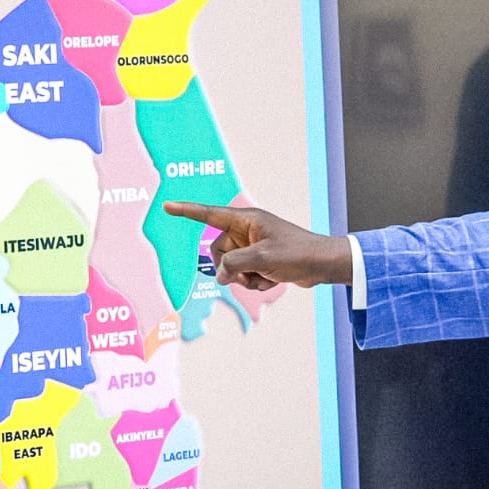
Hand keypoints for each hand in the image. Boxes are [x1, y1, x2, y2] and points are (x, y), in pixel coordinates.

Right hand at [162, 201, 352, 290]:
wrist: (321, 264)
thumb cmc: (297, 253)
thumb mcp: (262, 258)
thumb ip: (234, 265)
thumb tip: (220, 274)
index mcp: (246, 220)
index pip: (210, 214)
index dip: (187, 211)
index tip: (167, 207)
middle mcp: (246, 231)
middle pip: (218, 252)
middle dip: (230, 267)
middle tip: (250, 272)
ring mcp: (252, 247)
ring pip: (230, 267)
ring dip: (245, 278)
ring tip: (266, 276)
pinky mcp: (259, 260)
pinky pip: (244, 274)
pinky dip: (256, 281)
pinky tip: (273, 279)